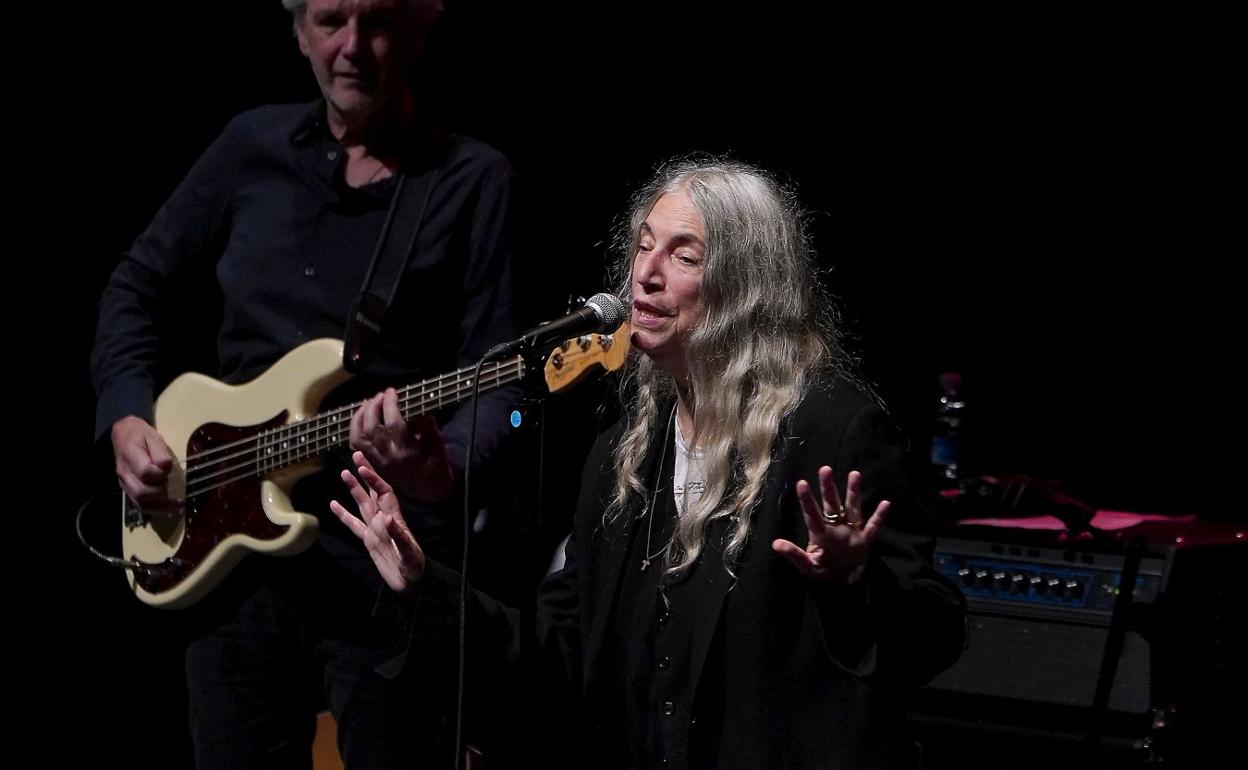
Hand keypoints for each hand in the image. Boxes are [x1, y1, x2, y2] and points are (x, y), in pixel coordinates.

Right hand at [111, 415, 175, 508]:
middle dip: (160, 492)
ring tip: (177, 504)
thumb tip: (165, 466)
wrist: (123, 435)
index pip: (144, 471)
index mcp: (130, 456)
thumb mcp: (153, 437)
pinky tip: (170, 507)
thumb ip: (160, 452)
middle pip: (141, 492)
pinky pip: (140, 504)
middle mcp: (125, 473)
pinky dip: (155, 508)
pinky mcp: (129, 489)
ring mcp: (125, 483)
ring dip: (160, 506)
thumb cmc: (141, 435)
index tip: (168, 469)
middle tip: (171, 486)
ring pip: (140, 502)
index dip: (159, 474)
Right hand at [330, 451, 425, 597]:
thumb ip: (398, 536)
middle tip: (357, 455)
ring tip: (344, 473)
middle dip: (365, 474)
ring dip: (354, 489)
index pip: (384, 493)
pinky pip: (353, 525)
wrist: (410, 582)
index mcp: (394, 519)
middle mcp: (384, 520)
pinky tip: (333, 504)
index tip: (363, 468)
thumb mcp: (409, 553)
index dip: (374, 479)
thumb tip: (385, 518)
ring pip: (362, 504)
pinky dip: (343, 515)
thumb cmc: (413, 568)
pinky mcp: (369, 541)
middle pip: (373, 491)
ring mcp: (376, 529)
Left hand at [349, 388, 454, 502]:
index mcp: (407, 451)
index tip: (391, 391)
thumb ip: (426, 424)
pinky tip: (361, 417)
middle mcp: (388, 457)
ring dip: (360, 417)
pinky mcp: (372, 463)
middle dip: (374, 407)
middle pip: (373, 429)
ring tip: (368, 403)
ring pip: (359, 437)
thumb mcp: (436, 442)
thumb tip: (415, 403)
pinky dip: (355, 429)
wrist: (427, 486)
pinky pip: (356, 446)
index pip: (393, 423)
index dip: (390, 404)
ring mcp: (377, 462)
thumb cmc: (435, 461)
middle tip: (381, 395)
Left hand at [772, 467, 889, 583]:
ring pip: (852, 508)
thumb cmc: (822, 570)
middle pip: (831, 504)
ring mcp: (851, 531)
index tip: (802, 483)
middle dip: (828, 487)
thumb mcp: (807, 565)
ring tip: (854, 474)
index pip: (812, 514)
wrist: (842, 580)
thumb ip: (794, 555)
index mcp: (820, 534)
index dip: (807, 500)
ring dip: (853, 492)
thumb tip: (775, 544)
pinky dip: (879, 516)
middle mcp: (835, 527)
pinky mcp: (864, 539)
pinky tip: (886, 503)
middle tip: (825, 469)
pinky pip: (873, 525)